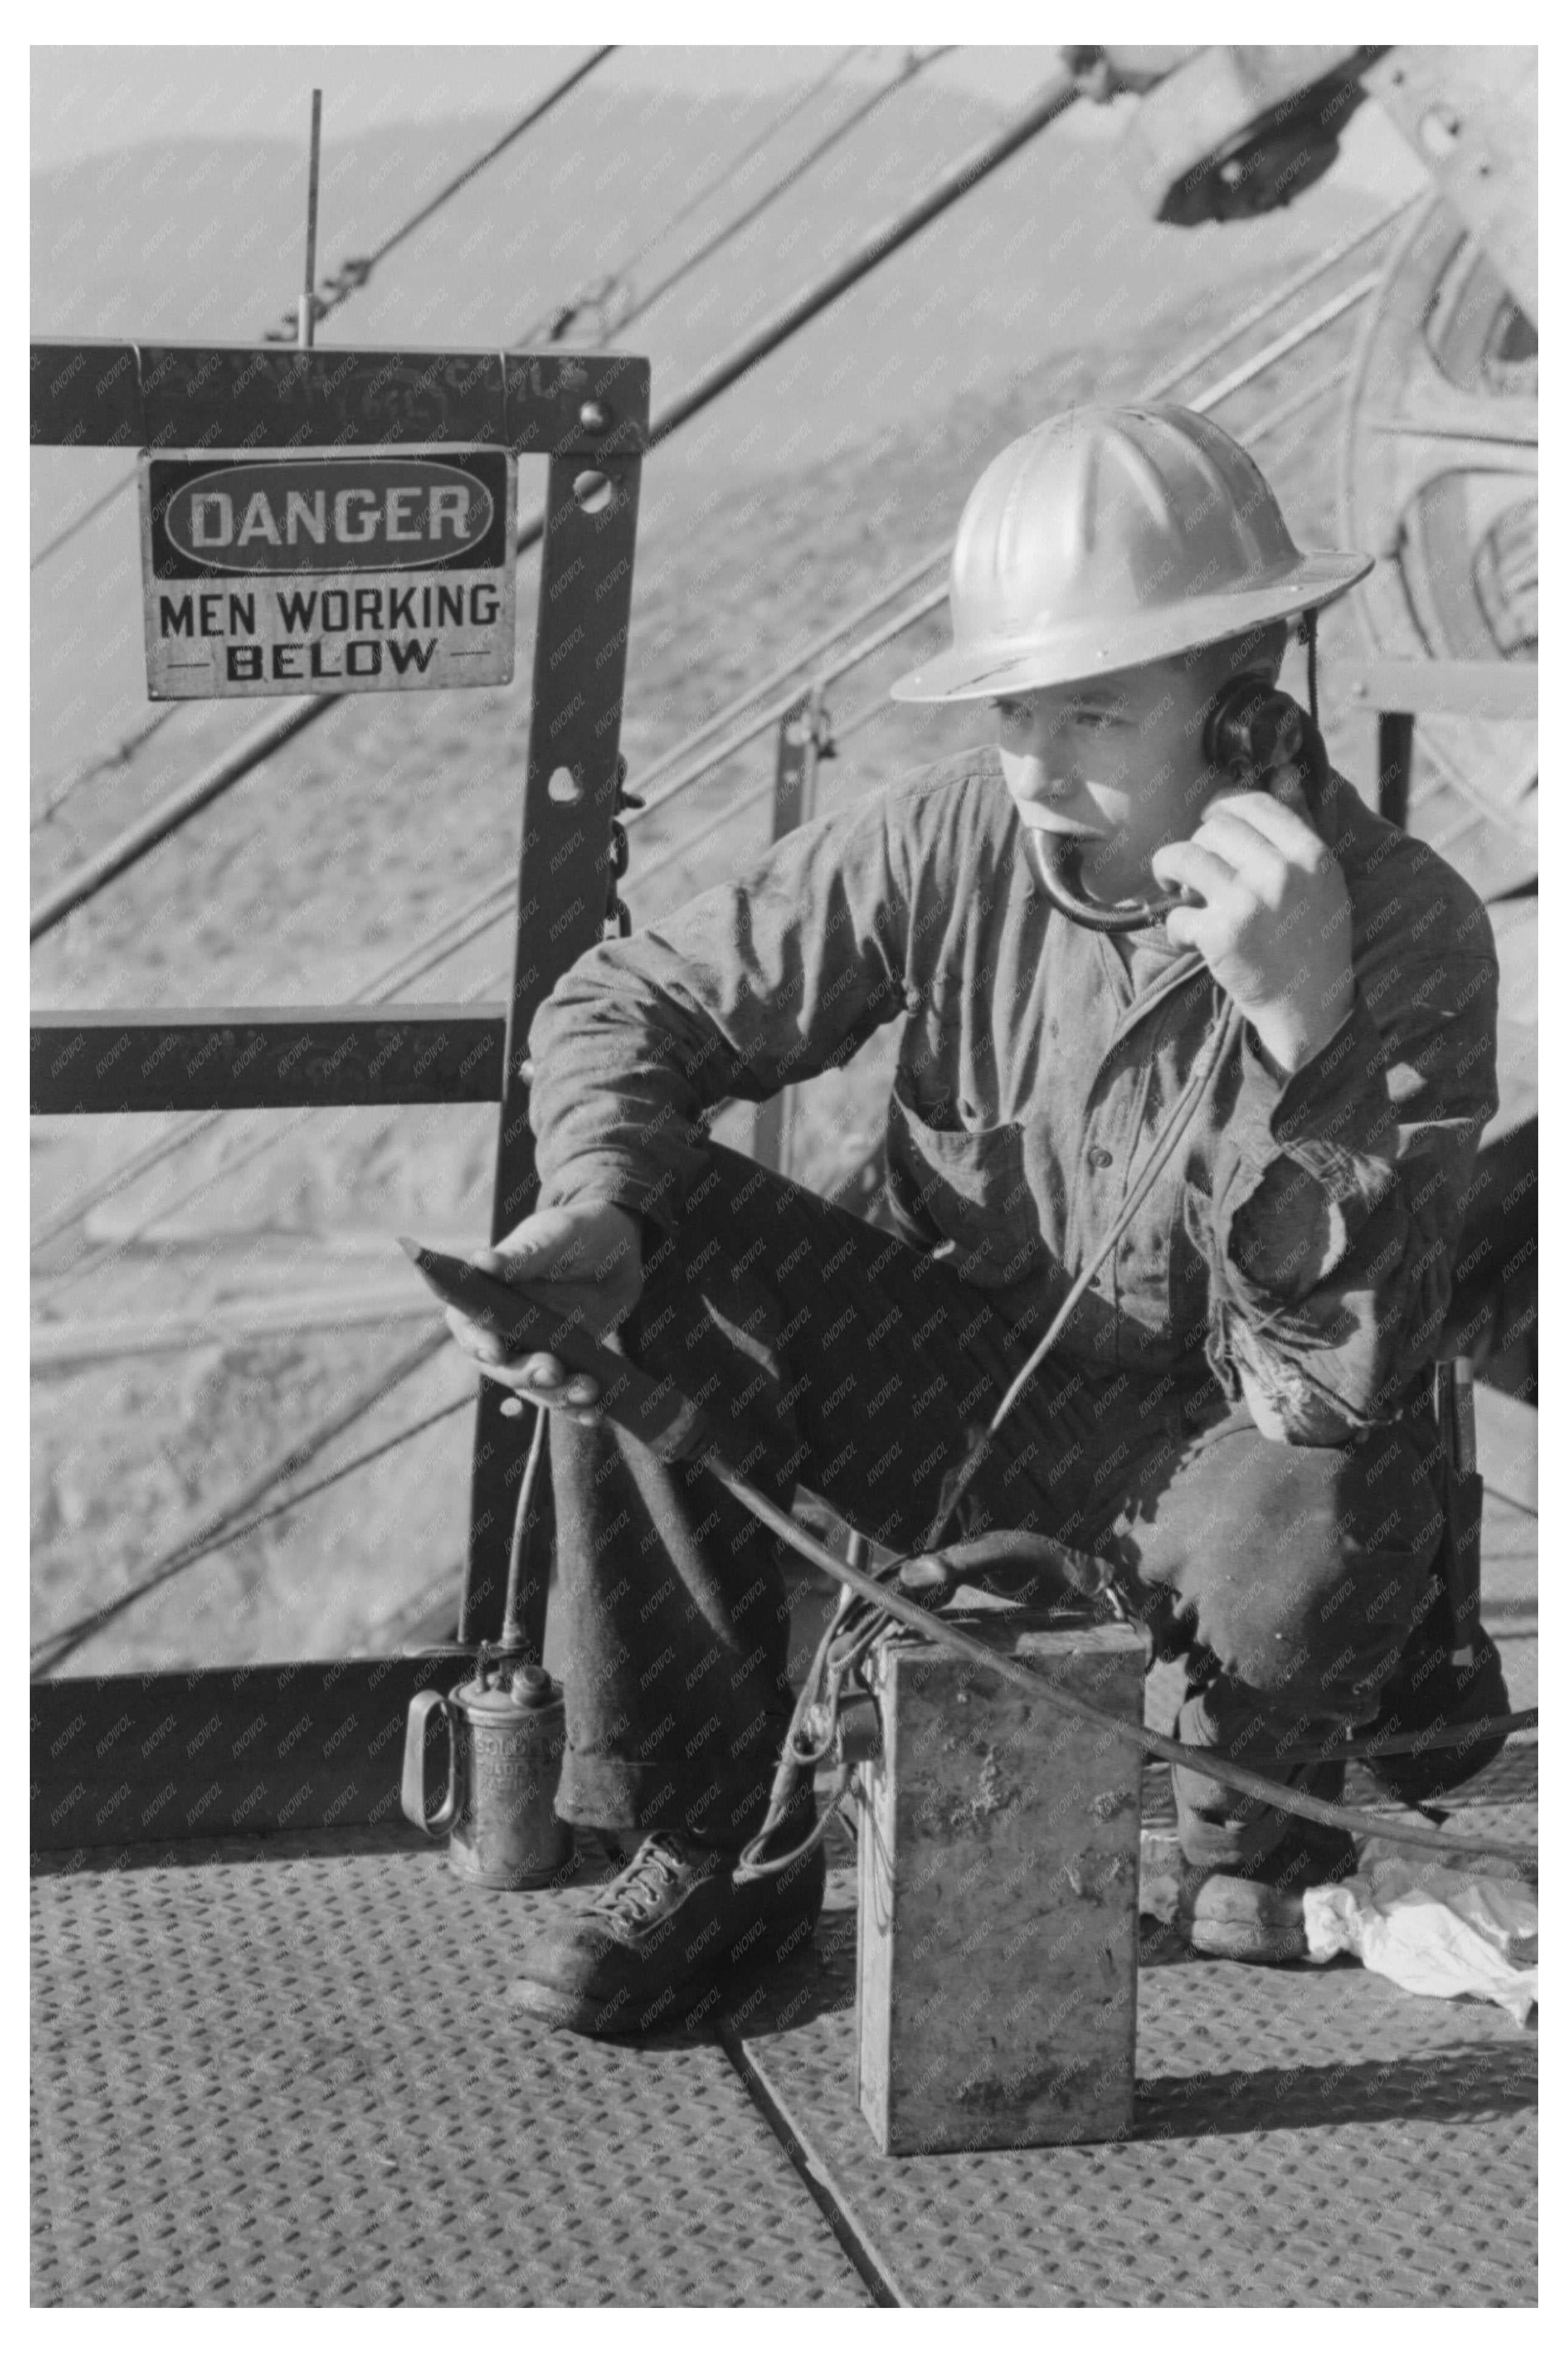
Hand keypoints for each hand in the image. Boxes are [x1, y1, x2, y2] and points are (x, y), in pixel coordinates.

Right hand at [443, 1201, 643, 1428]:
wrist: (625, 1246)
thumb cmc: (581, 1229)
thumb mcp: (557, 1234)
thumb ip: (523, 1253)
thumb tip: (481, 1262)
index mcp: (491, 1294)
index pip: (469, 1326)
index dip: (478, 1342)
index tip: (496, 1352)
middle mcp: (508, 1328)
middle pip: (502, 1366)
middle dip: (524, 1375)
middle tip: (553, 1371)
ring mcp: (537, 1349)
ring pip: (535, 1387)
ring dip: (557, 1396)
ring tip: (589, 1390)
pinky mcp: (568, 1363)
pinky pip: (566, 1395)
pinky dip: (579, 1408)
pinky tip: (595, 1413)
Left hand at [1150, 788, 1352, 1074]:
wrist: (1309, 1005)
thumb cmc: (1311, 938)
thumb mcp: (1321, 878)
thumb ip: (1300, 824)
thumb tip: (1282, 771)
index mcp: (1309, 854)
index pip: (1252, 803)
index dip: (1221, 810)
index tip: (1212, 828)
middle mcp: (1281, 873)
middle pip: (1212, 828)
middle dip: (1197, 846)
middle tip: (1198, 873)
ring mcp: (1249, 903)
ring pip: (1184, 857)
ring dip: (1171, 872)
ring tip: (1180, 891)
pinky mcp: (1221, 936)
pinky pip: (1177, 912)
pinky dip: (1177, 926)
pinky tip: (1192, 938)